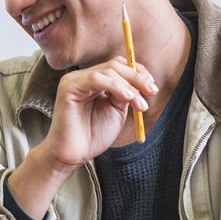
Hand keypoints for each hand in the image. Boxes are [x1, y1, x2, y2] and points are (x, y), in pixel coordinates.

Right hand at [42, 56, 157, 168]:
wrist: (74, 154)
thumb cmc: (93, 135)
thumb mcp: (116, 110)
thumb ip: (125, 94)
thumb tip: (142, 81)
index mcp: (93, 81)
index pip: (117, 66)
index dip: (137, 72)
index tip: (152, 87)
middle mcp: (82, 77)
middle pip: (114, 65)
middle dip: (137, 78)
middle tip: (151, 92)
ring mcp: (74, 81)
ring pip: (108, 71)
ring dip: (130, 86)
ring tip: (140, 104)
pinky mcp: (68, 88)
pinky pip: (95, 79)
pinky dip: (115, 86)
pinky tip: (127, 98)